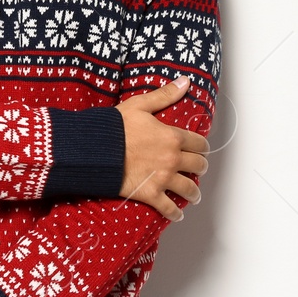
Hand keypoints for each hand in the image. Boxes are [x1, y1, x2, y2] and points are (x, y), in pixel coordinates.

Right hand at [116, 76, 209, 220]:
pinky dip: (175, 213)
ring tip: (194, 195)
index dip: (202, 147)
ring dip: (194, 192)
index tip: (201, 149)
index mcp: (172, 137)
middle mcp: (172, 158)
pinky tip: (177, 214)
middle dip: (200, 167)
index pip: (199, 143)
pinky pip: (168, 208)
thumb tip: (185, 82)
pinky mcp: (150, 194)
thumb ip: (165, 95)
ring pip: (188, 189)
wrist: (96, 150)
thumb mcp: (140, 105)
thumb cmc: (115, 127)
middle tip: (197, 169)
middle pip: (198, 166)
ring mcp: (163, 178)